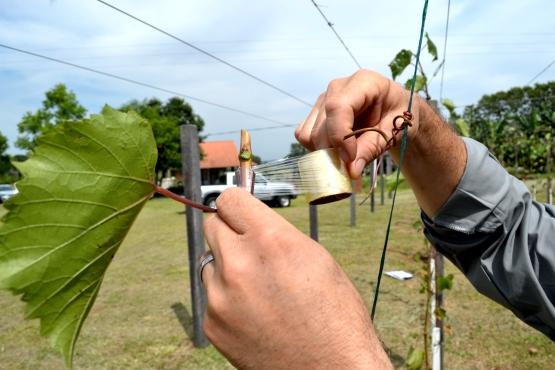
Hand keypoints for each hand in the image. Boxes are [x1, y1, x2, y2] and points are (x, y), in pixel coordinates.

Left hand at [202, 188, 391, 369]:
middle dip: (231, 231)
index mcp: (270, 241)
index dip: (238, 205)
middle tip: (250, 247)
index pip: (229, 199)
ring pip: (210, 261)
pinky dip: (227, 297)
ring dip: (228, 266)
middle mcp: (238, 265)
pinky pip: (212, 294)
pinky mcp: (212, 324)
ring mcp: (220, 297)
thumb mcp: (315, 257)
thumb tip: (249, 221)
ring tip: (259, 288)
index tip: (242, 212)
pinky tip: (254, 313)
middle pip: (212, 225)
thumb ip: (275, 234)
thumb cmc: (335, 313)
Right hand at [295, 69, 421, 178]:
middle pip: (322, 125)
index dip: (340, 136)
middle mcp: (337, 87)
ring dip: (325, 152)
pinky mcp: (315, 113)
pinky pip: (305, 136)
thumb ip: (372, 148)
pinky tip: (336, 149)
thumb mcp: (393, 131)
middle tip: (351, 168)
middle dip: (333, 152)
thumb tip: (351, 171)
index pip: (338, 106)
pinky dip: (317, 149)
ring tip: (347, 156)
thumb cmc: (397, 116)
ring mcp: (323, 99)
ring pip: (309, 134)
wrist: (393, 109)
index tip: (350, 159)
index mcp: (363, 82)